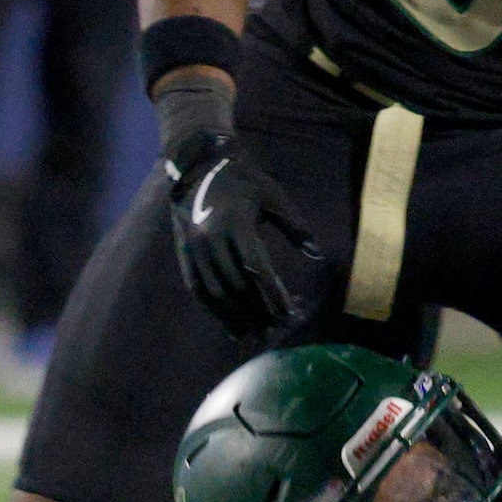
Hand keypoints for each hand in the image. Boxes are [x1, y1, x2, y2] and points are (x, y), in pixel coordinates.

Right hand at [165, 129, 323, 342]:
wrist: (199, 167)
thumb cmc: (245, 181)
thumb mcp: (275, 196)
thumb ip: (296, 226)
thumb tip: (316, 254)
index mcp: (234, 224)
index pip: (255, 267)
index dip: (272, 293)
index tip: (289, 314)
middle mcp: (210, 240)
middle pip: (236, 285)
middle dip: (258, 310)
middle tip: (279, 328)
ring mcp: (194, 250)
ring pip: (215, 293)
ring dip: (236, 317)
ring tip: (257, 334)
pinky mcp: (185, 256)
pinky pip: (199, 290)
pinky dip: (215, 311)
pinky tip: (231, 325)